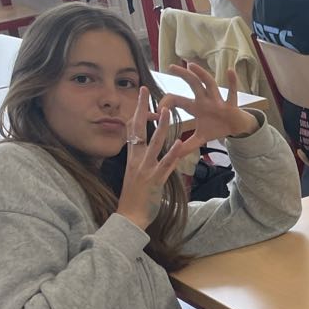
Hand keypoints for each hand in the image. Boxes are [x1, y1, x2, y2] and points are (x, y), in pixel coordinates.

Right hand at [117, 89, 194, 230]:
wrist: (129, 218)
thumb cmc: (134, 198)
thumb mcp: (134, 175)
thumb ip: (140, 161)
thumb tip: (145, 150)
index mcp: (131, 158)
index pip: (132, 129)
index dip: (136, 111)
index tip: (140, 95)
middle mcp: (136, 160)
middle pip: (138, 129)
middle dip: (141, 109)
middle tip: (145, 91)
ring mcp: (145, 169)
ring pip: (153, 144)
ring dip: (160, 126)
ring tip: (166, 111)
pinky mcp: (155, 180)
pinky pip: (165, 164)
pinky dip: (173, 153)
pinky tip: (180, 143)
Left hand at [160, 62, 255, 146]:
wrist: (236, 128)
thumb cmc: (217, 128)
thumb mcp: (201, 138)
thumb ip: (188, 146)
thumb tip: (174, 156)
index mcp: (195, 107)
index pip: (177, 100)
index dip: (166, 103)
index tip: (157, 110)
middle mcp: (205, 100)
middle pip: (192, 84)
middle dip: (182, 75)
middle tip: (170, 66)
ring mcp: (218, 101)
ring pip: (209, 84)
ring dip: (202, 74)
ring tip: (192, 65)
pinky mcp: (230, 105)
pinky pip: (232, 92)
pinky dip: (232, 83)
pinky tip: (230, 71)